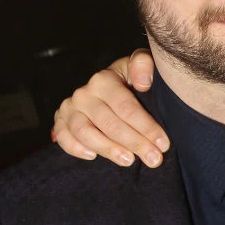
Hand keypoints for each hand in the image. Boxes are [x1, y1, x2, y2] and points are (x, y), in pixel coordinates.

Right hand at [52, 50, 167, 166]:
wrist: (110, 86)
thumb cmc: (130, 79)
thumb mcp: (142, 65)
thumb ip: (144, 64)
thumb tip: (143, 83)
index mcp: (104, 79)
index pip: (126, 107)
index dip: (146, 127)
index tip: (163, 143)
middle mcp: (84, 93)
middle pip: (109, 123)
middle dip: (134, 143)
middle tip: (154, 159)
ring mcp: (70, 107)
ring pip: (85, 132)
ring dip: (108, 149)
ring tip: (129, 161)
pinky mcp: (61, 120)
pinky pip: (62, 136)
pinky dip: (75, 147)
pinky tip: (93, 157)